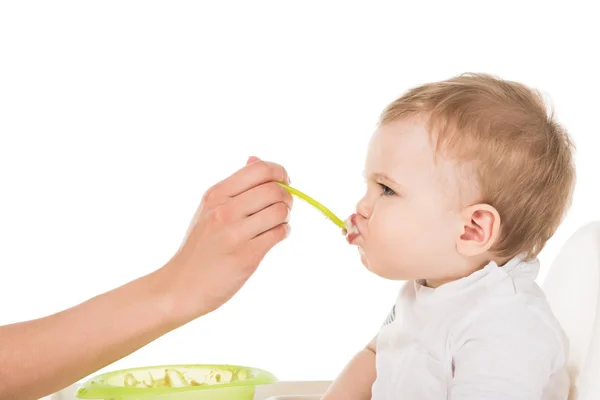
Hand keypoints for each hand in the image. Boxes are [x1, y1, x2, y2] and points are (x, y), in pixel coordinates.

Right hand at [162, 156, 292, 320]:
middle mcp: (224, 210)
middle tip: (282, 206)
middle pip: (274, 189)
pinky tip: (273, 236)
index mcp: (215, 194)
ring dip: (285, 216)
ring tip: (276, 223)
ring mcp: (234, 233)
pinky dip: (283, 232)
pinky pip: (278, 234)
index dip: (280, 172)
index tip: (284, 181)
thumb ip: (234, 186)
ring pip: (279, 211)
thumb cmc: (200, 246)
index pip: (259, 169)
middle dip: (286, 197)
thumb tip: (256, 158)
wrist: (182, 285)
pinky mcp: (246, 256)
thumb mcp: (208, 208)